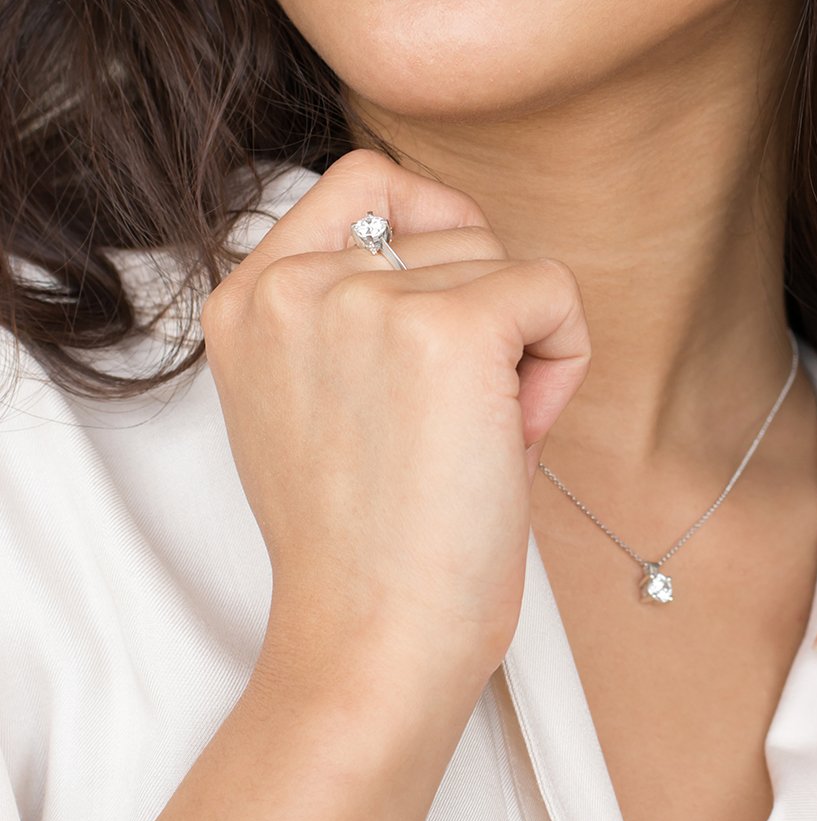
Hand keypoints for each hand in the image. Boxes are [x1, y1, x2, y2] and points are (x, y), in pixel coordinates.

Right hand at [200, 148, 591, 672]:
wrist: (372, 641)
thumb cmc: (363, 539)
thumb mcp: (314, 399)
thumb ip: (351, 311)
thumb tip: (460, 241)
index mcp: (248, 298)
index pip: (364, 179)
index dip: (433, 225)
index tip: (454, 305)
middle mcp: (292, 284)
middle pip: (451, 224)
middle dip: (482, 307)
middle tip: (461, 415)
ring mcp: (363, 300)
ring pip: (503, 258)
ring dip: (520, 341)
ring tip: (480, 435)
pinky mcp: (447, 329)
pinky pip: (554, 290)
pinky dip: (564, 355)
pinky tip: (522, 430)